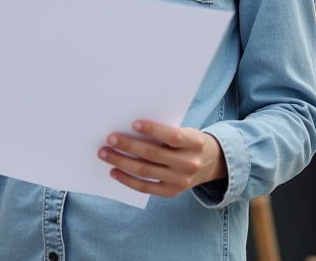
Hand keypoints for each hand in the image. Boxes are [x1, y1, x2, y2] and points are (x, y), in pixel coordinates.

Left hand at [98, 119, 225, 197]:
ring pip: (145, 171)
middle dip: (128, 145)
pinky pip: (145, 188)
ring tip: (105, 153)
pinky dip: (127, 179)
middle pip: (153, 154)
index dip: (153, 130)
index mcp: (194, 143)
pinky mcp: (171, 192)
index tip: (133, 123)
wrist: (210, 163)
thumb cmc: (188, 141)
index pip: (172, 136)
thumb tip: (129, 127)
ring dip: (121, 161)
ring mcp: (180, 180)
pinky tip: (114, 171)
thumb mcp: (185, 132)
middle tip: (110, 138)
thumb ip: (164, 131)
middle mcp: (189, 163)